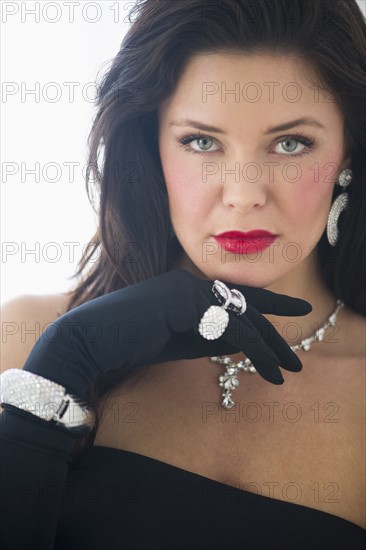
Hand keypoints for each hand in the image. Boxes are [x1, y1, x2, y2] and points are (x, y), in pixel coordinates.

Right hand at [21, 269, 311, 402]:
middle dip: (274, 335)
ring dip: (270, 347)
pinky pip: (233, 328)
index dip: (270, 304)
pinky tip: (270, 369)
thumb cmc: (131, 343)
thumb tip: (242, 345)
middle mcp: (192, 282)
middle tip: (296, 360)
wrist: (92, 341)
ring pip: (244, 318)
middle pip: (246, 307)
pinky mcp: (188, 302)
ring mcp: (190, 289)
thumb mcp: (179, 343)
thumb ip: (209, 339)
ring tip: (290, 371)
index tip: (297, 311)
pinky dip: (255, 350)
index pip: (235, 297)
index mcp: (188, 288)